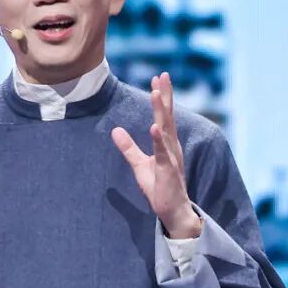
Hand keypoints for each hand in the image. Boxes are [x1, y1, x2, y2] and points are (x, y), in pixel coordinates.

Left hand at [111, 71, 201, 238]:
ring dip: (161, 111)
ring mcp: (171, 157)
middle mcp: (172, 146)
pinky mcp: (168, 170)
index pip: (164, 116)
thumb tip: (115, 130)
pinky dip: (159, 139)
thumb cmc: (159, 188)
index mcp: (167, 143)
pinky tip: (155, 127)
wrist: (172, 211)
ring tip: (156, 93)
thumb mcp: (139, 165)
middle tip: (162, 76)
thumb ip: (128, 147)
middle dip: (165, 96)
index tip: (158, 78)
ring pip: (166, 129)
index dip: (161, 97)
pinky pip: (163, 153)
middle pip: (167, 116)